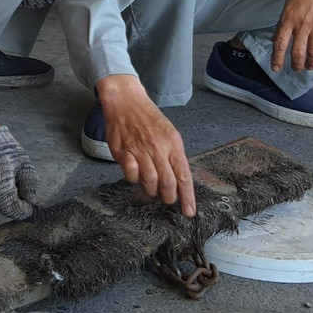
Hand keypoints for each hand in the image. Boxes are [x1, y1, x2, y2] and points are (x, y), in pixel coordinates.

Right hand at [98, 75, 195, 216]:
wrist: (126, 100)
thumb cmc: (148, 118)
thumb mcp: (169, 133)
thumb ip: (174, 155)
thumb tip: (179, 180)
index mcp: (173, 143)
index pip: (184, 176)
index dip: (187, 197)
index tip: (189, 212)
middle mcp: (158, 147)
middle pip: (168, 182)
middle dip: (169, 197)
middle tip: (167, 200)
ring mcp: (140, 149)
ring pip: (150, 181)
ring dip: (151, 191)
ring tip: (151, 190)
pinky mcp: (123, 151)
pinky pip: (130, 174)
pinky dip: (134, 179)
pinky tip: (135, 174)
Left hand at [272, 0, 312, 73]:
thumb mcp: (289, 3)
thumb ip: (283, 22)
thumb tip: (275, 39)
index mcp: (289, 18)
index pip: (280, 43)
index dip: (277, 58)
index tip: (276, 68)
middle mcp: (303, 24)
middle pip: (297, 52)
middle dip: (295, 64)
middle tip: (295, 68)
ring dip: (309, 64)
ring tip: (308, 67)